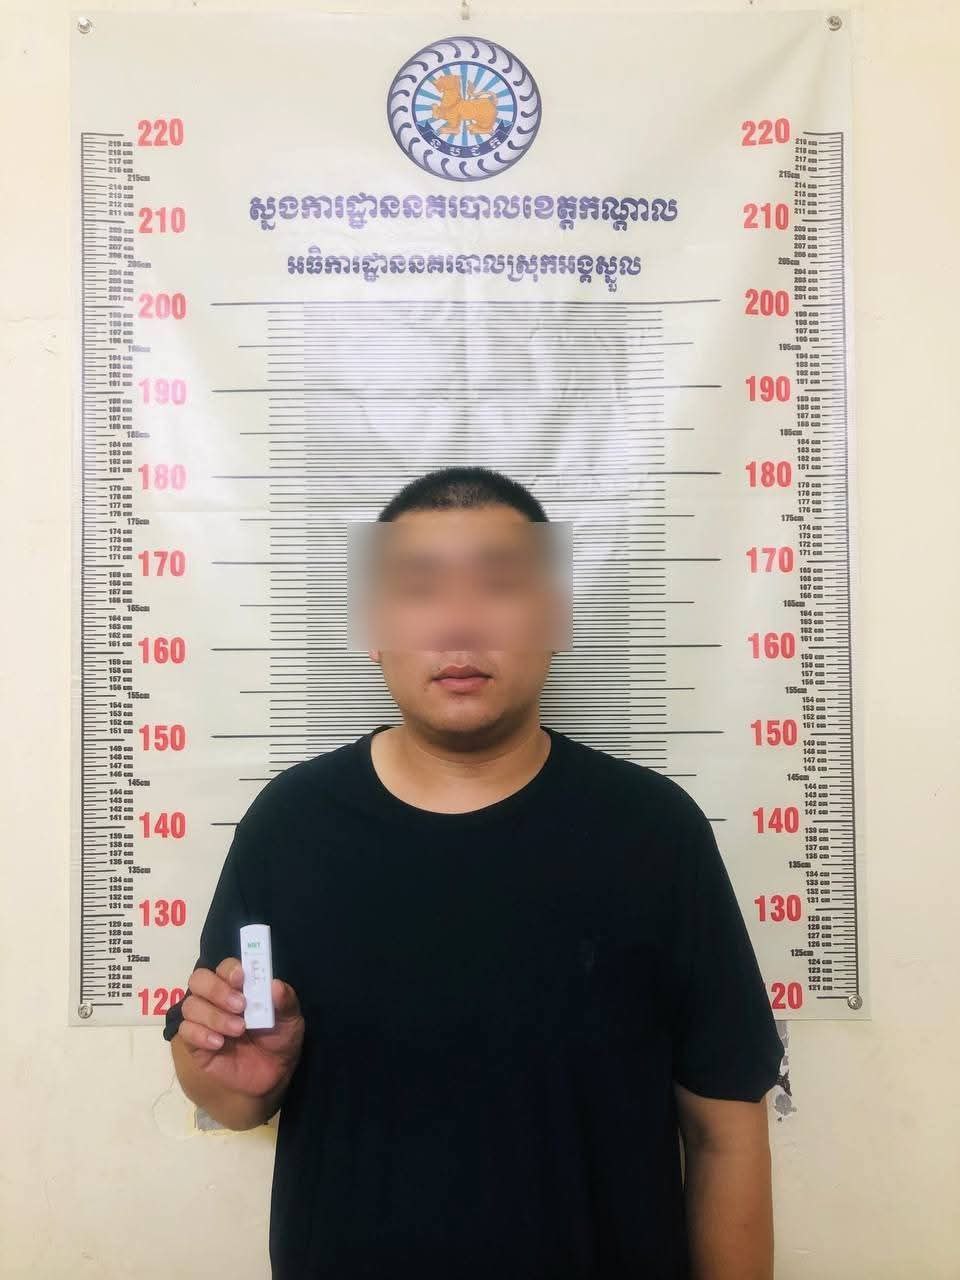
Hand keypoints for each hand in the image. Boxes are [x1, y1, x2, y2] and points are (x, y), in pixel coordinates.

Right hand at [177, 957, 304, 1098]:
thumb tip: (275, 985)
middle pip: (199, 979)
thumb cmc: (280, 1039)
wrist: (273, 1076)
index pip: (225, 967)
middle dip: (216, 990)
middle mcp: (216, 998)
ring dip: (214, 1016)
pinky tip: (219, 1044)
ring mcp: (203, 1020)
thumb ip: (285, 1002)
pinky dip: (201, 1034)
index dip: (230, 970)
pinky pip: (185, 1031)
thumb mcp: (291, 1020)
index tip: (241, 979)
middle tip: (240, 1006)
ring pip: (190, 1006)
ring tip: (238, 1029)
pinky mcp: (195, 1044)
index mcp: (239, 986)